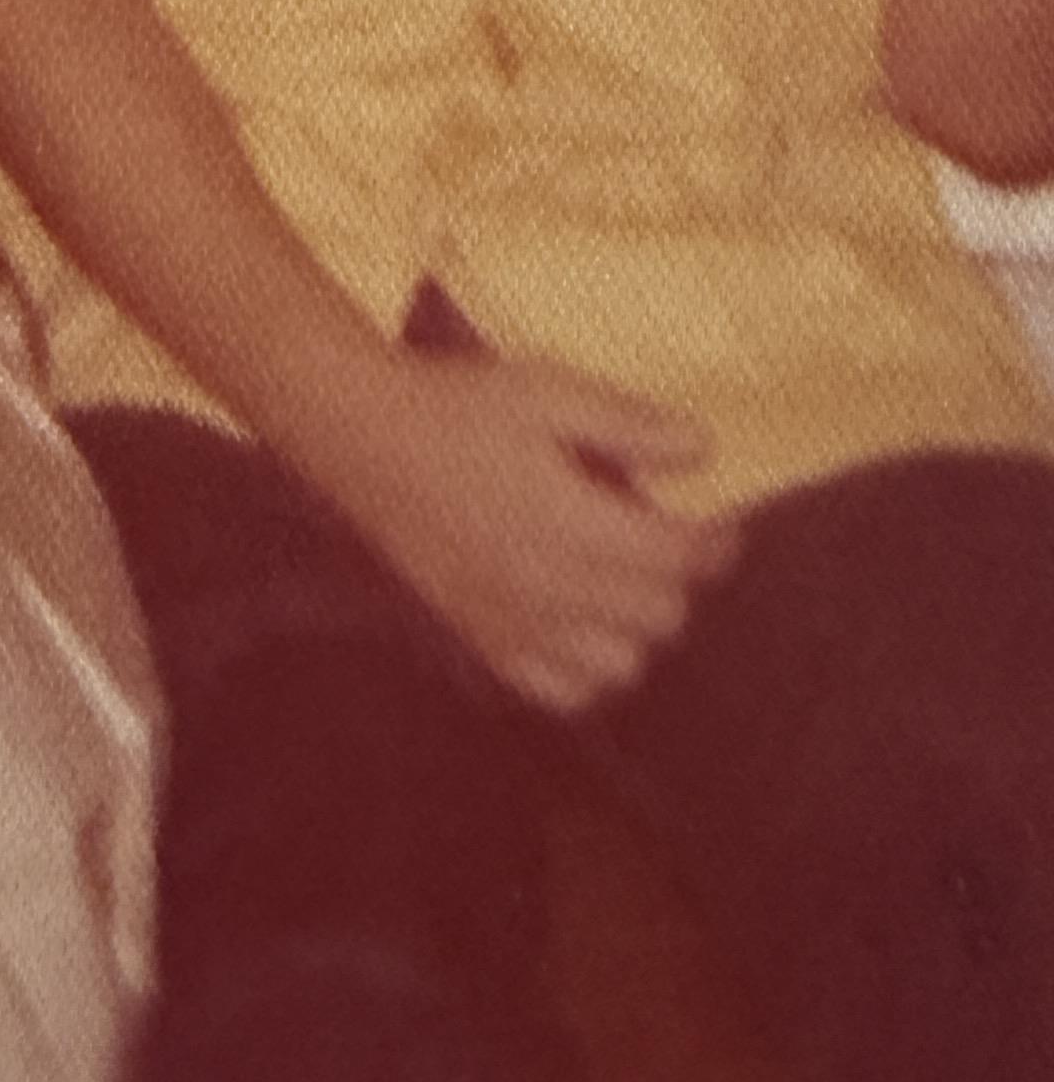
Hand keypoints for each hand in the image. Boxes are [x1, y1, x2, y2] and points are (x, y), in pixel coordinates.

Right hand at [326, 354, 742, 712]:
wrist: (364, 437)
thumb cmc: (458, 407)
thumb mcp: (547, 391)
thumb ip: (628, 425)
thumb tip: (704, 450)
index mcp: (575, 525)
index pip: (681, 559)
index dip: (716, 540)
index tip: (716, 518)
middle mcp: (553, 589)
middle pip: (662, 615)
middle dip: (675, 576)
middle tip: (657, 534)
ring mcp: (517, 624)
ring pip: (622, 665)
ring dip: (634, 624)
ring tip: (615, 577)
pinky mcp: (485, 640)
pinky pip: (564, 691)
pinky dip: (586, 667)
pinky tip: (575, 620)